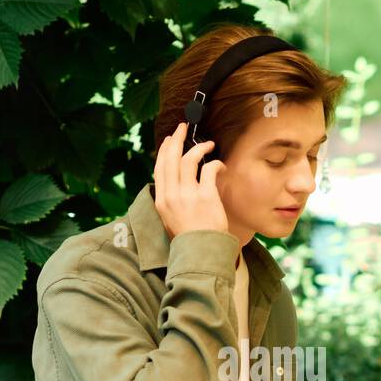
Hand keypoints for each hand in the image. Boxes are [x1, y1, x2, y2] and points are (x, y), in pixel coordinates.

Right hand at [153, 120, 229, 237]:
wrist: (201, 253)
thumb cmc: (190, 239)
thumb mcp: (171, 219)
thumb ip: (172, 200)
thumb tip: (177, 182)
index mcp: (162, 200)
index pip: (160, 168)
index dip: (164, 150)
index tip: (170, 139)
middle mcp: (172, 195)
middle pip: (171, 158)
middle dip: (177, 139)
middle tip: (183, 128)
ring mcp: (188, 195)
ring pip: (188, 160)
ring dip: (199, 148)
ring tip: (209, 144)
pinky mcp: (206, 197)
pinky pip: (209, 170)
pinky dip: (216, 164)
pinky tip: (220, 165)